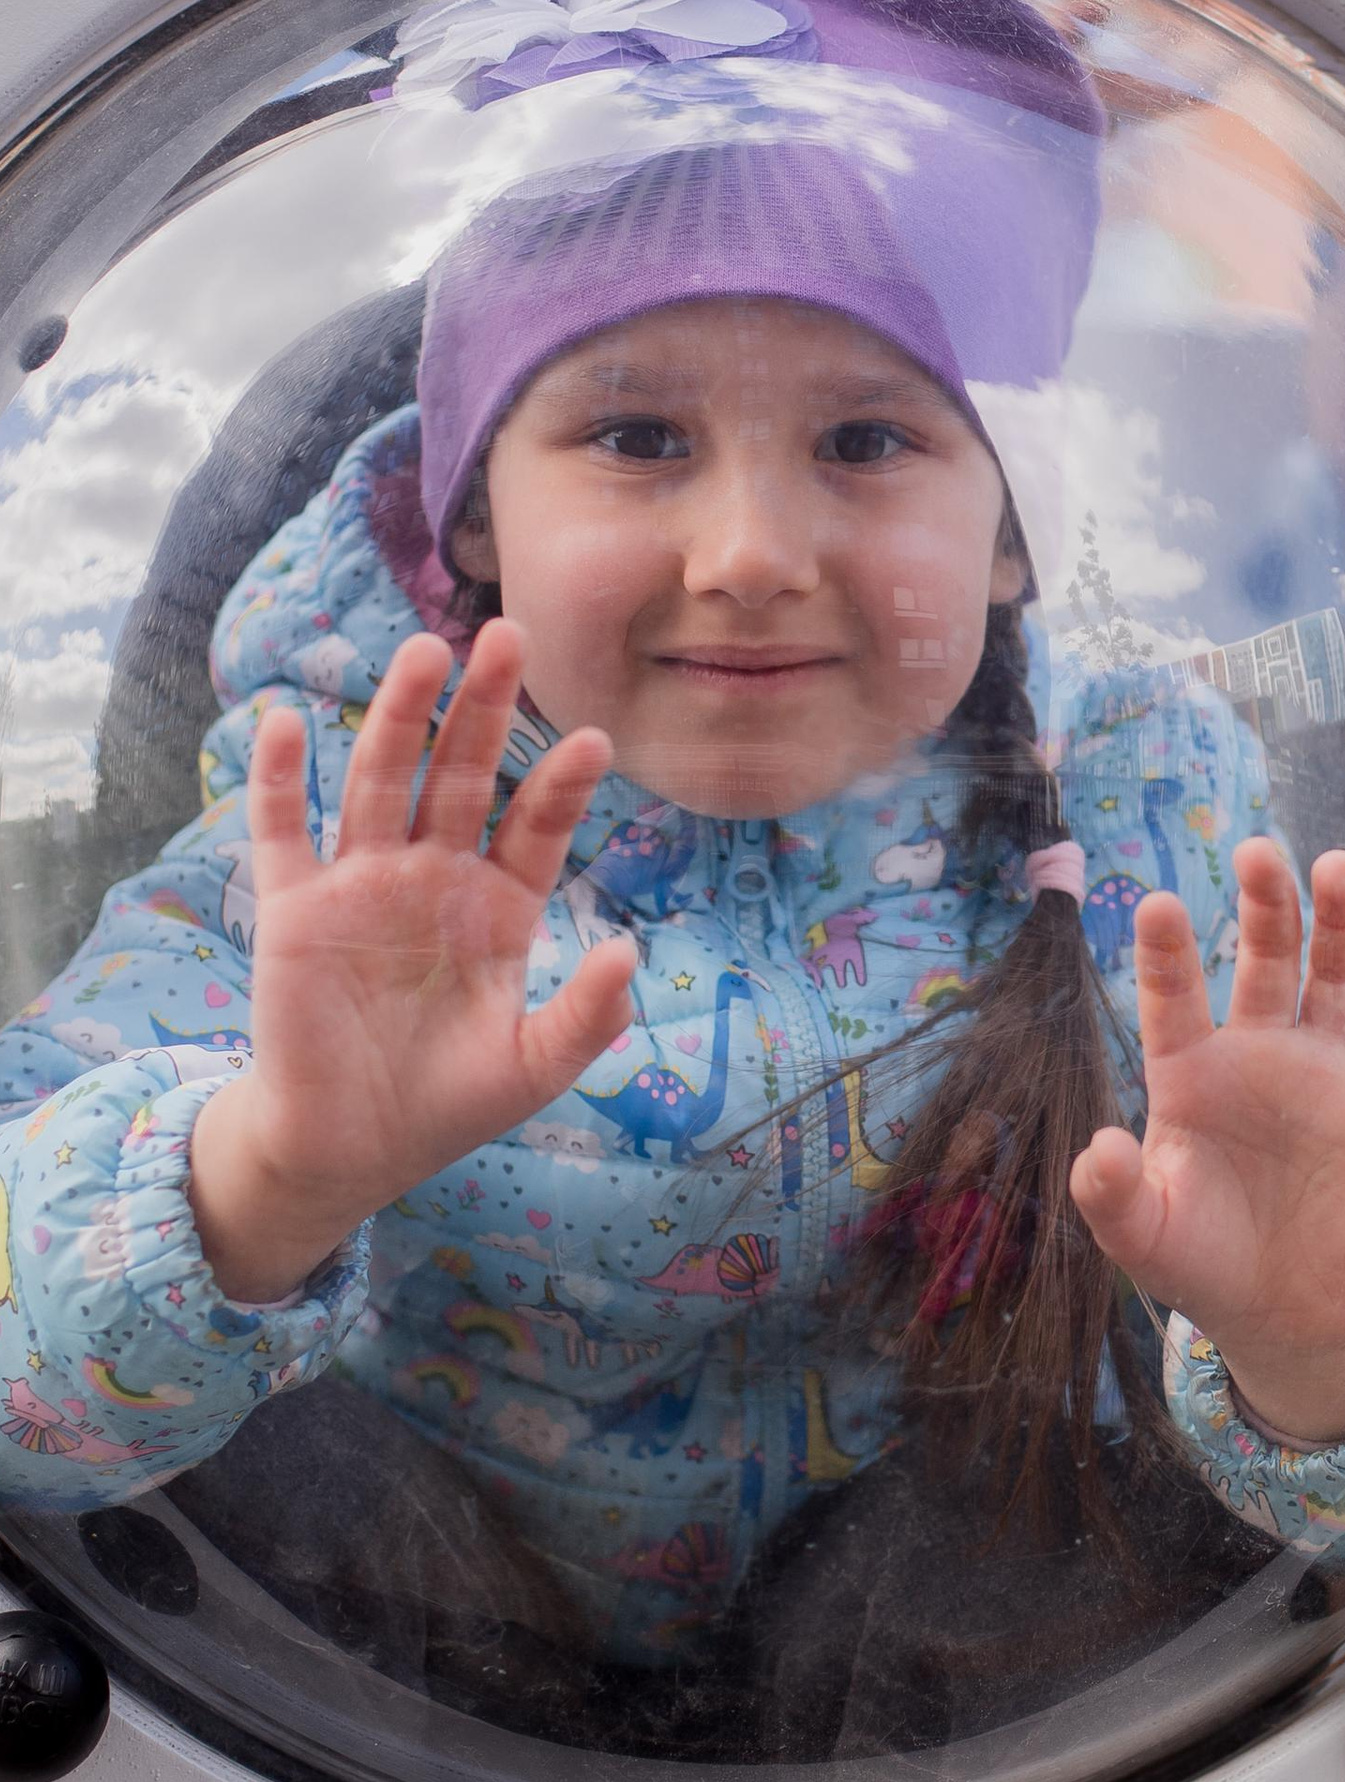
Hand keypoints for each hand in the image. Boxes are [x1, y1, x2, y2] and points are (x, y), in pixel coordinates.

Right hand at [187, 621, 636, 1304]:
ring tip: (425, 651)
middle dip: (485, 709)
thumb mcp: (535, 1065)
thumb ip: (587, 1014)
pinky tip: (287, 719)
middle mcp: (434, 877)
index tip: (595, 739)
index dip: (562, 785)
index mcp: (500, 906)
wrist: (351, 1147)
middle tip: (509, 634)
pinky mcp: (294, 908)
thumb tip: (629, 952)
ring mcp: (362, 884)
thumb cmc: (449, 1102)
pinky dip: (279, 777)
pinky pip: (282, 830)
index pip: (537, 825)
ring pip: (382, 780)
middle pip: (462, 774)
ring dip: (399, 716)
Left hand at [1068, 839, 1344, 1444]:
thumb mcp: (1144, 1238)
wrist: (1285, 1311)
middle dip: (1265, 906)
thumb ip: (1112, 1195)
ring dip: (1340, 924)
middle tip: (1259, 850)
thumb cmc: (1202, 1262)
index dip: (1167, 954)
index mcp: (1192, 1074)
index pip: (1175, 999)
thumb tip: (1096, 1148)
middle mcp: (1259, 1054)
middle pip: (1265, 961)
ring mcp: (1326, 1074)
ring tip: (1335, 867)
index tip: (1157, 905)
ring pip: (1336, 979)